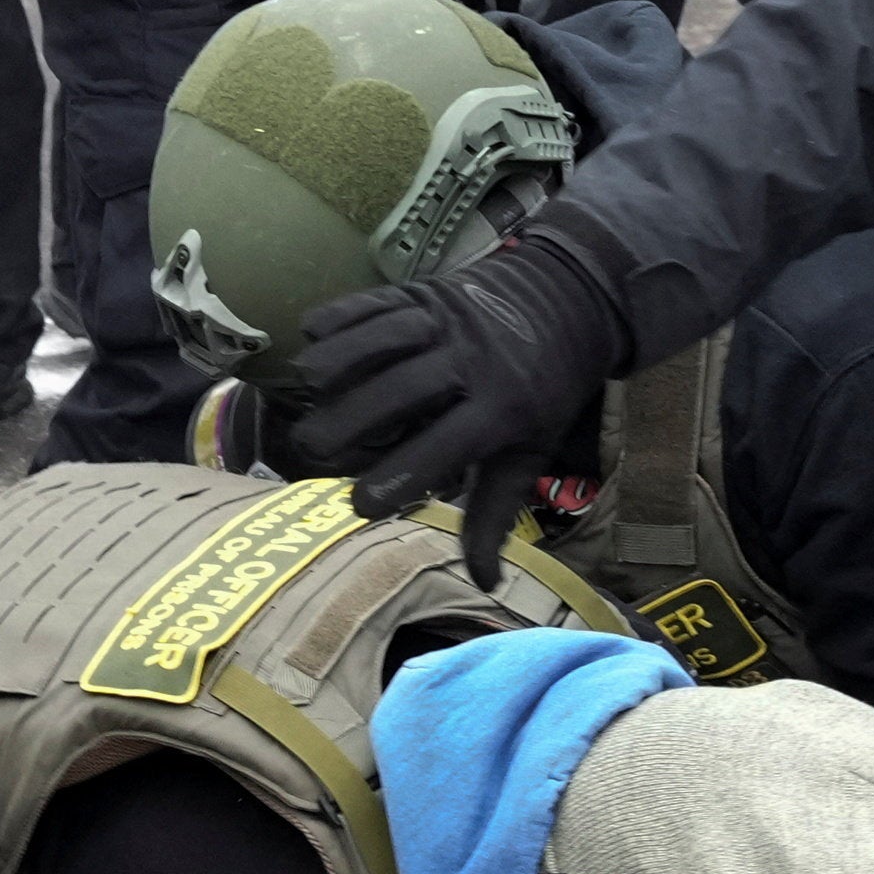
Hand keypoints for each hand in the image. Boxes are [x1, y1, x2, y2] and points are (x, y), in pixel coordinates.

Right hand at [292, 225, 638, 587]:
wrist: (569, 303)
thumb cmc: (542, 393)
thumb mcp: (530, 452)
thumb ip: (497, 513)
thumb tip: (483, 583)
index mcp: (503, 410)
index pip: (444, 447)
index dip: (399, 478)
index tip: (358, 507)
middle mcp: (472, 362)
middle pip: (402, 390)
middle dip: (351, 419)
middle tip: (311, 448)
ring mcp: (446, 320)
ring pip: (382, 338)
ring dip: (338, 362)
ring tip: (304, 390)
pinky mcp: (425, 289)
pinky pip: (375, 302)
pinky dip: (340, 317)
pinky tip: (310, 337)